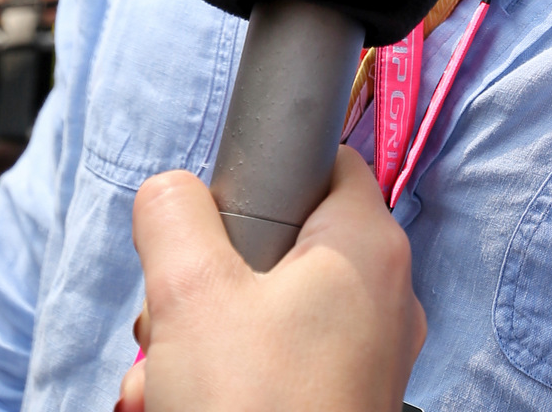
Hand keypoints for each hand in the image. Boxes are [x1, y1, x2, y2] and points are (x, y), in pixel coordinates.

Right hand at [118, 147, 425, 411]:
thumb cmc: (254, 408)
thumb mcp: (190, 292)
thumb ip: (173, 213)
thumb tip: (170, 191)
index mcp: (369, 245)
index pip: (323, 163)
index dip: (260, 177)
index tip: (213, 221)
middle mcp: (385, 295)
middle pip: (282, 246)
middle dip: (207, 282)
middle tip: (170, 323)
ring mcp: (369, 358)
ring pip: (270, 315)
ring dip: (203, 341)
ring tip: (166, 383)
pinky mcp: (346, 405)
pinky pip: (281, 367)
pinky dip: (229, 381)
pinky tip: (184, 409)